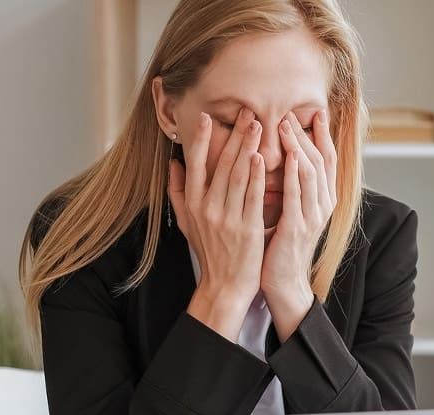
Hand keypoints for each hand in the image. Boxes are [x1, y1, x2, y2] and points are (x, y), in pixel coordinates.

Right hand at [168, 108, 265, 341]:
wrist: (225, 285)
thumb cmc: (208, 251)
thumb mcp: (187, 223)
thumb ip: (178, 192)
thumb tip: (172, 163)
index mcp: (192, 204)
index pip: (194, 164)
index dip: (200, 139)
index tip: (206, 116)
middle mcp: (207, 208)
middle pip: (220, 164)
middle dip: (233, 135)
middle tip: (246, 111)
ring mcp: (227, 218)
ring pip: (238, 175)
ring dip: (247, 147)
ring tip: (257, 125)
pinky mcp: (248, 228)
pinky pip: (253, 197)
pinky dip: (257, 176)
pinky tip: (261, 158)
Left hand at [262, 110, 337, 340]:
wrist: (283, 283)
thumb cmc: (281, 246)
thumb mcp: (291, 211)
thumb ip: (292, 187)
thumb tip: (284, 158)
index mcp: (323, 201)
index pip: (327, 160)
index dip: (322, 135)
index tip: (315, 113)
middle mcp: (323, 206)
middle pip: (321, 161)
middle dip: (308, 135)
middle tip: (292, 113)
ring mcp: (312, 217)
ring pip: (311, 173)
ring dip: (299, 147)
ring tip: (287, 126)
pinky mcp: (297, 228)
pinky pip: (297, 195)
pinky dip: (294, 173)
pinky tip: (288, 156)